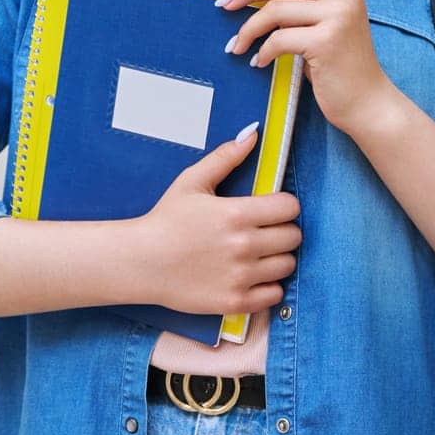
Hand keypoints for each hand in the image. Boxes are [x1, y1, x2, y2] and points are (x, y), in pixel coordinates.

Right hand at [131, 125, 301, 315]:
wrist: (141, 262)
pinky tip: (252, 276)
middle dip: (283, 231)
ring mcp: (241, 276)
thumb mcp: (192, 181)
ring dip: (277, 258)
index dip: (284, 205)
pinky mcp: (235, 301)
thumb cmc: (166, 220)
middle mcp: (244, 245)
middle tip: (265, 231)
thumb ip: (225, 157)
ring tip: (258, 253)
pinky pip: (274, 294)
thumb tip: (252, 134)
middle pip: (293, 236)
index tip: (272, 209)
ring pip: (287, 265)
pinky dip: (268, 285)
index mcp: (237, 213)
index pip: (290, 207)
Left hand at [219, 0, 397, 136]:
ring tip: (237, 45)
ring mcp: (338, 15)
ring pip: (275, 10)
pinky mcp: (327, 41)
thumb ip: (303, 0)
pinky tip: (259, 62)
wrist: (367, 101)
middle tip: (225, 5)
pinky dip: (262, 51)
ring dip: (248, 29)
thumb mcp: (327, 21)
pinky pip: (279, 39)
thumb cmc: (339, 62)